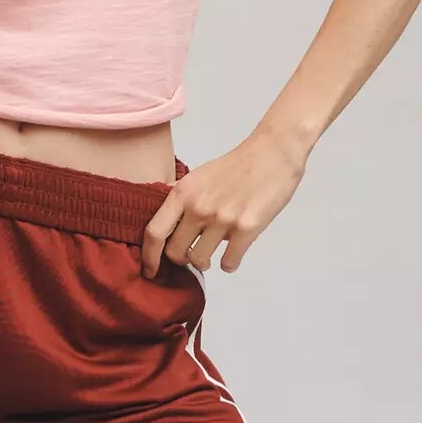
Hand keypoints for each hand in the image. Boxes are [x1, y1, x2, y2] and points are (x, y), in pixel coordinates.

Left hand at [140, 130, 309, 276]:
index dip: (148, 256)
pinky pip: (229, 262)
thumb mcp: (199, 178)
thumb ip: (183, 201)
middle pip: (175, 252)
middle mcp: (199, 207)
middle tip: (190, 255)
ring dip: (205, 263)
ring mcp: (222, 219)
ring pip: (200, 260)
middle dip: (181, 259)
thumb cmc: (238, 166)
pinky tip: (233, 255)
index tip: (149, 269)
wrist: (273, 153)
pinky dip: (229, 264)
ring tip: (211, 255)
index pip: (154, 232)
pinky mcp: (246, 229)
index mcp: (183, 193)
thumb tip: (170, 228)